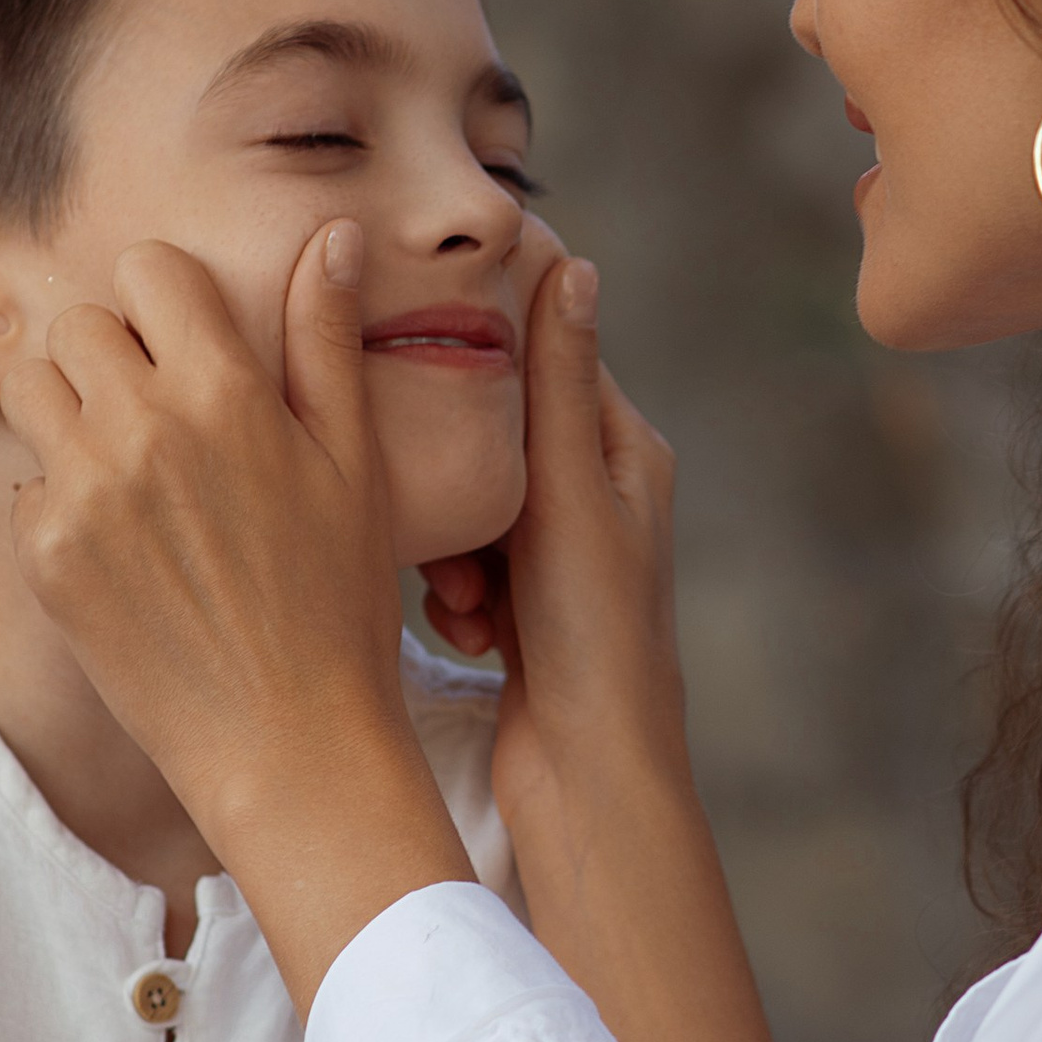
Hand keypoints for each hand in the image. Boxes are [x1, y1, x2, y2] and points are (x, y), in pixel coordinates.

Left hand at [0, 228, 471, 993]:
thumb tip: (334, 235)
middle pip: (78, 324)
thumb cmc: (341, 601)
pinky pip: (25, 482)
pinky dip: (60, 498)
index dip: (169, 297)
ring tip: (128, 459)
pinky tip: (122, 542)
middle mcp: (143, 429)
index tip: (191, 340)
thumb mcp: (356, 461)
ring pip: (31, 387)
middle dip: (115, 351)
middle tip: (160, 407)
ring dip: (70, 408)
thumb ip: (328, 340)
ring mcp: (85, 493)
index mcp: (227, 391)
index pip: (150, 269)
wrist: (289, 743)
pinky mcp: (47, 556)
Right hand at [419, 251, 689, 800]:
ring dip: (453, 551)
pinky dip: (455, 598)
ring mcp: (557, 557)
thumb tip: (574, 264)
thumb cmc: (593, 635)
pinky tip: (464, 636)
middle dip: (459, 484)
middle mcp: (596, 497)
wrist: (589, 777)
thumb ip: (558, 383)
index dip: (484, 362)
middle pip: (494, 440)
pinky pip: (462, 568)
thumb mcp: (569, 493)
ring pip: (468, 508)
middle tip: (457, 539)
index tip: (418, 350)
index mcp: (623, 453)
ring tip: (464, 600)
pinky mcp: (522, 609)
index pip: (547, 364)